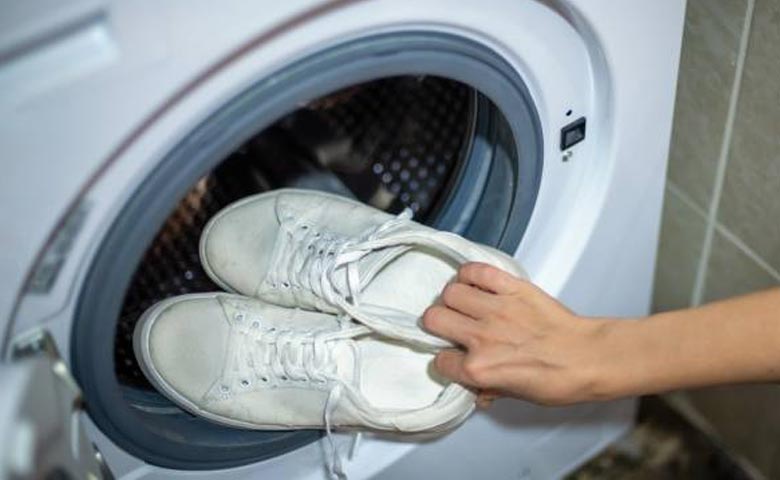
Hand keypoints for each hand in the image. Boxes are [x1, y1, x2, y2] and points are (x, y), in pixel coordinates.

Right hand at [423, 263, 616, 405]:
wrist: (591, 357)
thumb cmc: (561, 379)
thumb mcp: (519, 395)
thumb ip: (490, 388)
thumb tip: (477, 387)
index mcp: (480, 369)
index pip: (440, 361)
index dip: (447, 359)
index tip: (454, 357)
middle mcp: (482, 338)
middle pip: (434, 318)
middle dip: (438, 323)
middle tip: (452, 325)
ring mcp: (497, 310)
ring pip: (451, 292)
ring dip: (455, 298)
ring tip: (465, 302)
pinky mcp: (513, 289)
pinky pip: (478, 271)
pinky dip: (472, 273)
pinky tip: (476, 282)